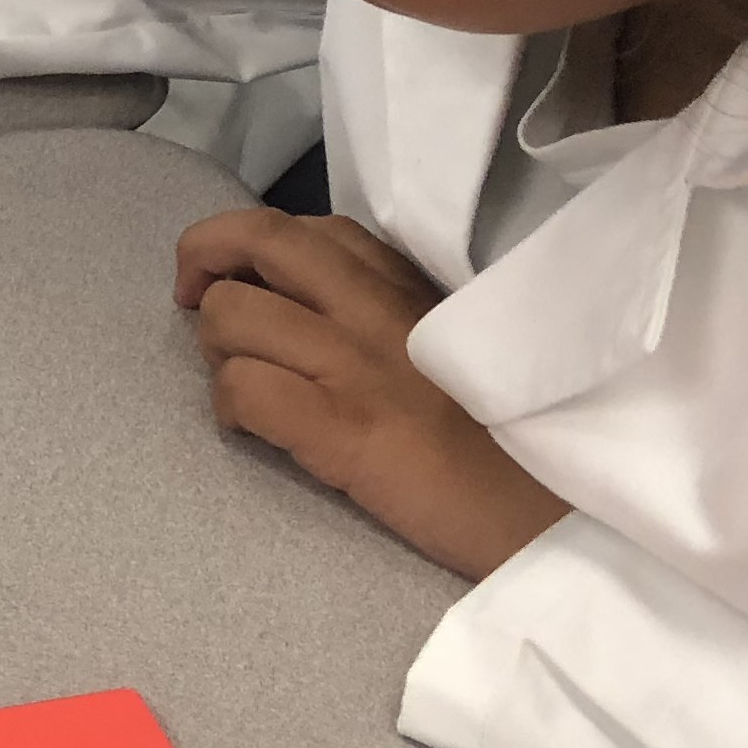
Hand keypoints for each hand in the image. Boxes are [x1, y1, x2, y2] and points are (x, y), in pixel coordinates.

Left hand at [176, 211, 570, 578]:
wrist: (556, 519)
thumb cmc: (506, 442)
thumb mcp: (453, 349)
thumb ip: (389, 314)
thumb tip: (300, 303)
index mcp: (409, 288)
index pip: (311, 228)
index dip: (252, 242)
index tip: (240, 275)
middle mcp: (378, 311)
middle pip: (259, 238)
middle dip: (203, 255)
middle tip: (192, 298)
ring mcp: (357, 366)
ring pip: (232, 314)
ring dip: (215, 347)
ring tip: (239, 381)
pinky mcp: (343, 431)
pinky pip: (245, 390)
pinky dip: (229, 407)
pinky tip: (252, 429)